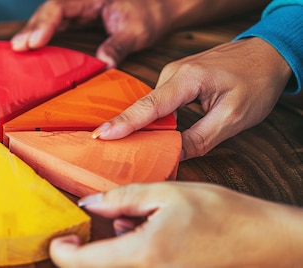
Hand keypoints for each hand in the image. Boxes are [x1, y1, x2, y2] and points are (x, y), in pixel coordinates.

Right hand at [10, 0, 267, 66]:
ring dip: (33, 35)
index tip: (34, 41)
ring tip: (18, 51)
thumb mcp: (137, 30)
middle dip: (32, 29)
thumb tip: (103, 64)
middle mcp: (78, 0)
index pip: (60, 6)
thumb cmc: (149, 12)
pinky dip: (43, 39)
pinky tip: (32, 52)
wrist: (159, 8)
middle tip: (17, 48)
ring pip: (48, 19)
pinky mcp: (75, 19)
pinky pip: (54, 27)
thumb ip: (119, 45)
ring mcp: (75, 9)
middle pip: (48, 11)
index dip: (44, 23)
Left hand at [50, 182, 302, 266]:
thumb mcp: (167, 193)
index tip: (60, 233)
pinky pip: (135, 261)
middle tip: (95, 215)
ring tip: (132, 214)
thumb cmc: (221, 214)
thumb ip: (123, 197)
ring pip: (117, 260)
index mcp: (141, 253)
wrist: (261, 239)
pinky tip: (146, 223)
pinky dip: (130, 242)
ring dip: (113, 240)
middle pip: (98, 262)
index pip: (82, 262)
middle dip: (89, 240)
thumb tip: (89, 202)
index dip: (61, 250)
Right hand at [91, 37, 291, 158]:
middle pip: (144, 109)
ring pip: (151, 108)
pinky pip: (158, 104)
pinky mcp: (176, 80)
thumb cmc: (256, 80)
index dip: (124, 123)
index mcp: (187, 79)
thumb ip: (201, 139)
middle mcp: (173, 73)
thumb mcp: (234, 117)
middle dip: (127, 130)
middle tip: (109, 153)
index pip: (149, 106)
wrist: (268, 53)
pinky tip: (151, 134)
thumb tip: (172, 155)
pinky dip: (154, 119)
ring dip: (143, 127)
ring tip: (128, 147)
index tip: (101, 136)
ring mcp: (173, 74)